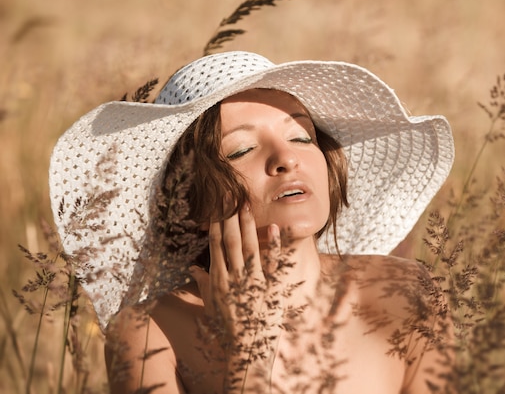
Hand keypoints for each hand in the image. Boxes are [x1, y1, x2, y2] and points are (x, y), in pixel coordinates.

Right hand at [189, 205, 284, 389]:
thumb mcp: (211, 304)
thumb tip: (192, 268)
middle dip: (229, 217)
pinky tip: (274, 228)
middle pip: (229, 241)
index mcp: (219, 278)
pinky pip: (272, 263)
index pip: (215, 245)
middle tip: (230, 195)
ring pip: (248, 247)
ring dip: (247, 225)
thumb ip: (203, 283)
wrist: (246, 346)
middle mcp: (233, 277)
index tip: (216, 206)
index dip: (215, 224)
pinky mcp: (270, 287)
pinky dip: (274, 245)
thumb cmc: (228, 325)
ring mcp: (252, 281)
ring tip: (246, 205)